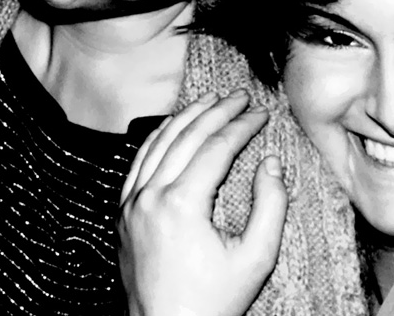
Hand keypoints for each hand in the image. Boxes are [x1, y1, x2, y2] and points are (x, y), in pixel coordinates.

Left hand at [118, 90, 288, 315]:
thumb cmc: (213, 300)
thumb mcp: (255, 258)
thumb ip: (270, 206)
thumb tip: (270, 162)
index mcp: (181, 204)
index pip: (216, 148)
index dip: (242, 126)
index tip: (262, 113)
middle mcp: (150, 196)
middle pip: (187, 137)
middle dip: (217, 111)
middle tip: (240, 97)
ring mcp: (131, 203)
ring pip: (158, 143)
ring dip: (186, 116)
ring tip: (210, 100)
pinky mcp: (123, 212)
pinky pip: (138, 162)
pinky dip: (157, 138)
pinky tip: (172, 127)